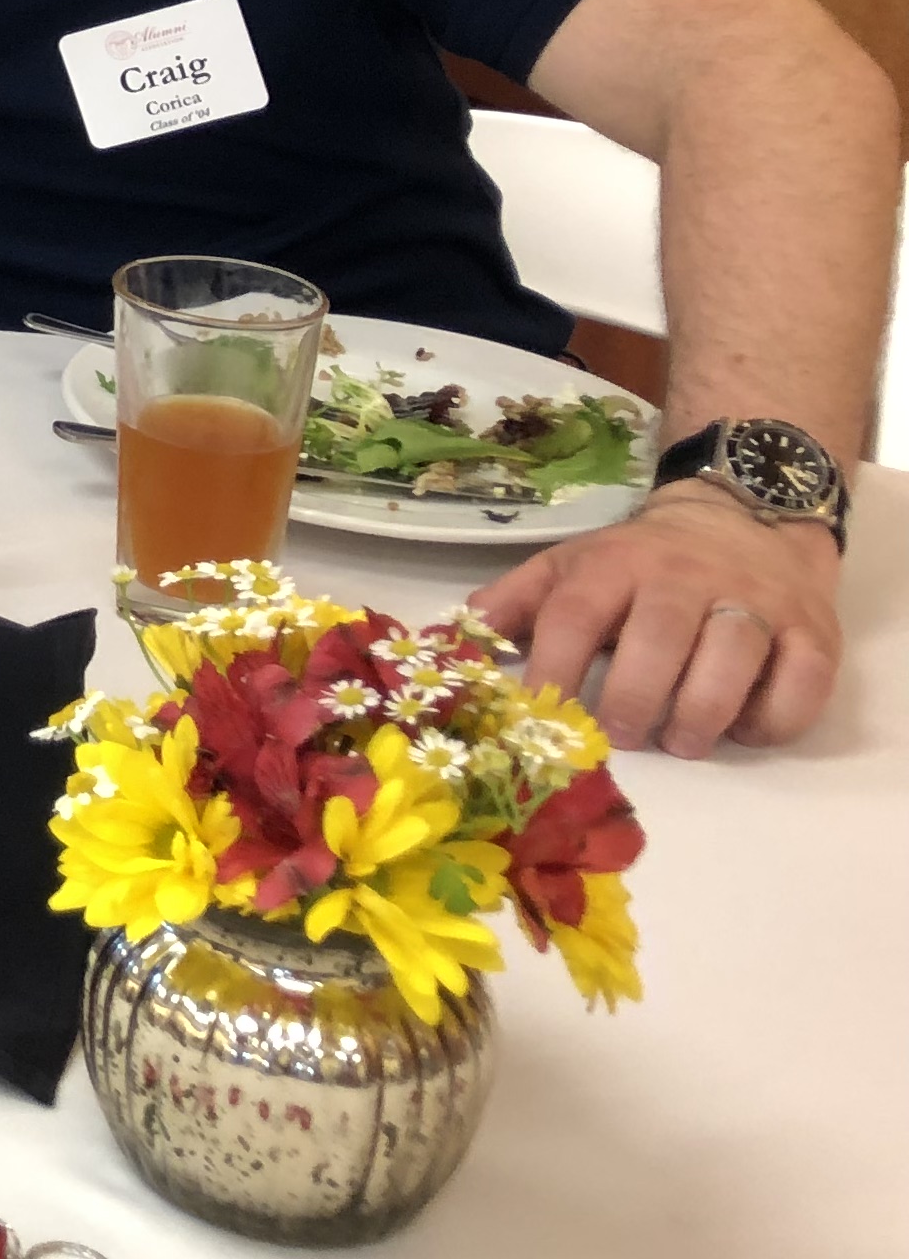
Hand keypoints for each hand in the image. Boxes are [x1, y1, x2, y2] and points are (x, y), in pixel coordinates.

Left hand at [468, 487, 843, 754]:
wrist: (742, 517)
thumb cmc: (640, 562)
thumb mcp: (570, 567)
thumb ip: (513, 604)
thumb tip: (446, 645)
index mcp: (613, 564)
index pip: (573, 616)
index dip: (552, 670)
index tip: (541, 719)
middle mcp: (684, 576)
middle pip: (658, 640)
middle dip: (634, 700)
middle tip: (623, 737)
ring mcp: (754, 599)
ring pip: (732, 658)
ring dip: (702, 714)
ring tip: (681, 741)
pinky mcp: (812, 628)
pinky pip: (802, 679)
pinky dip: (775, 717)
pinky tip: (744, 729)